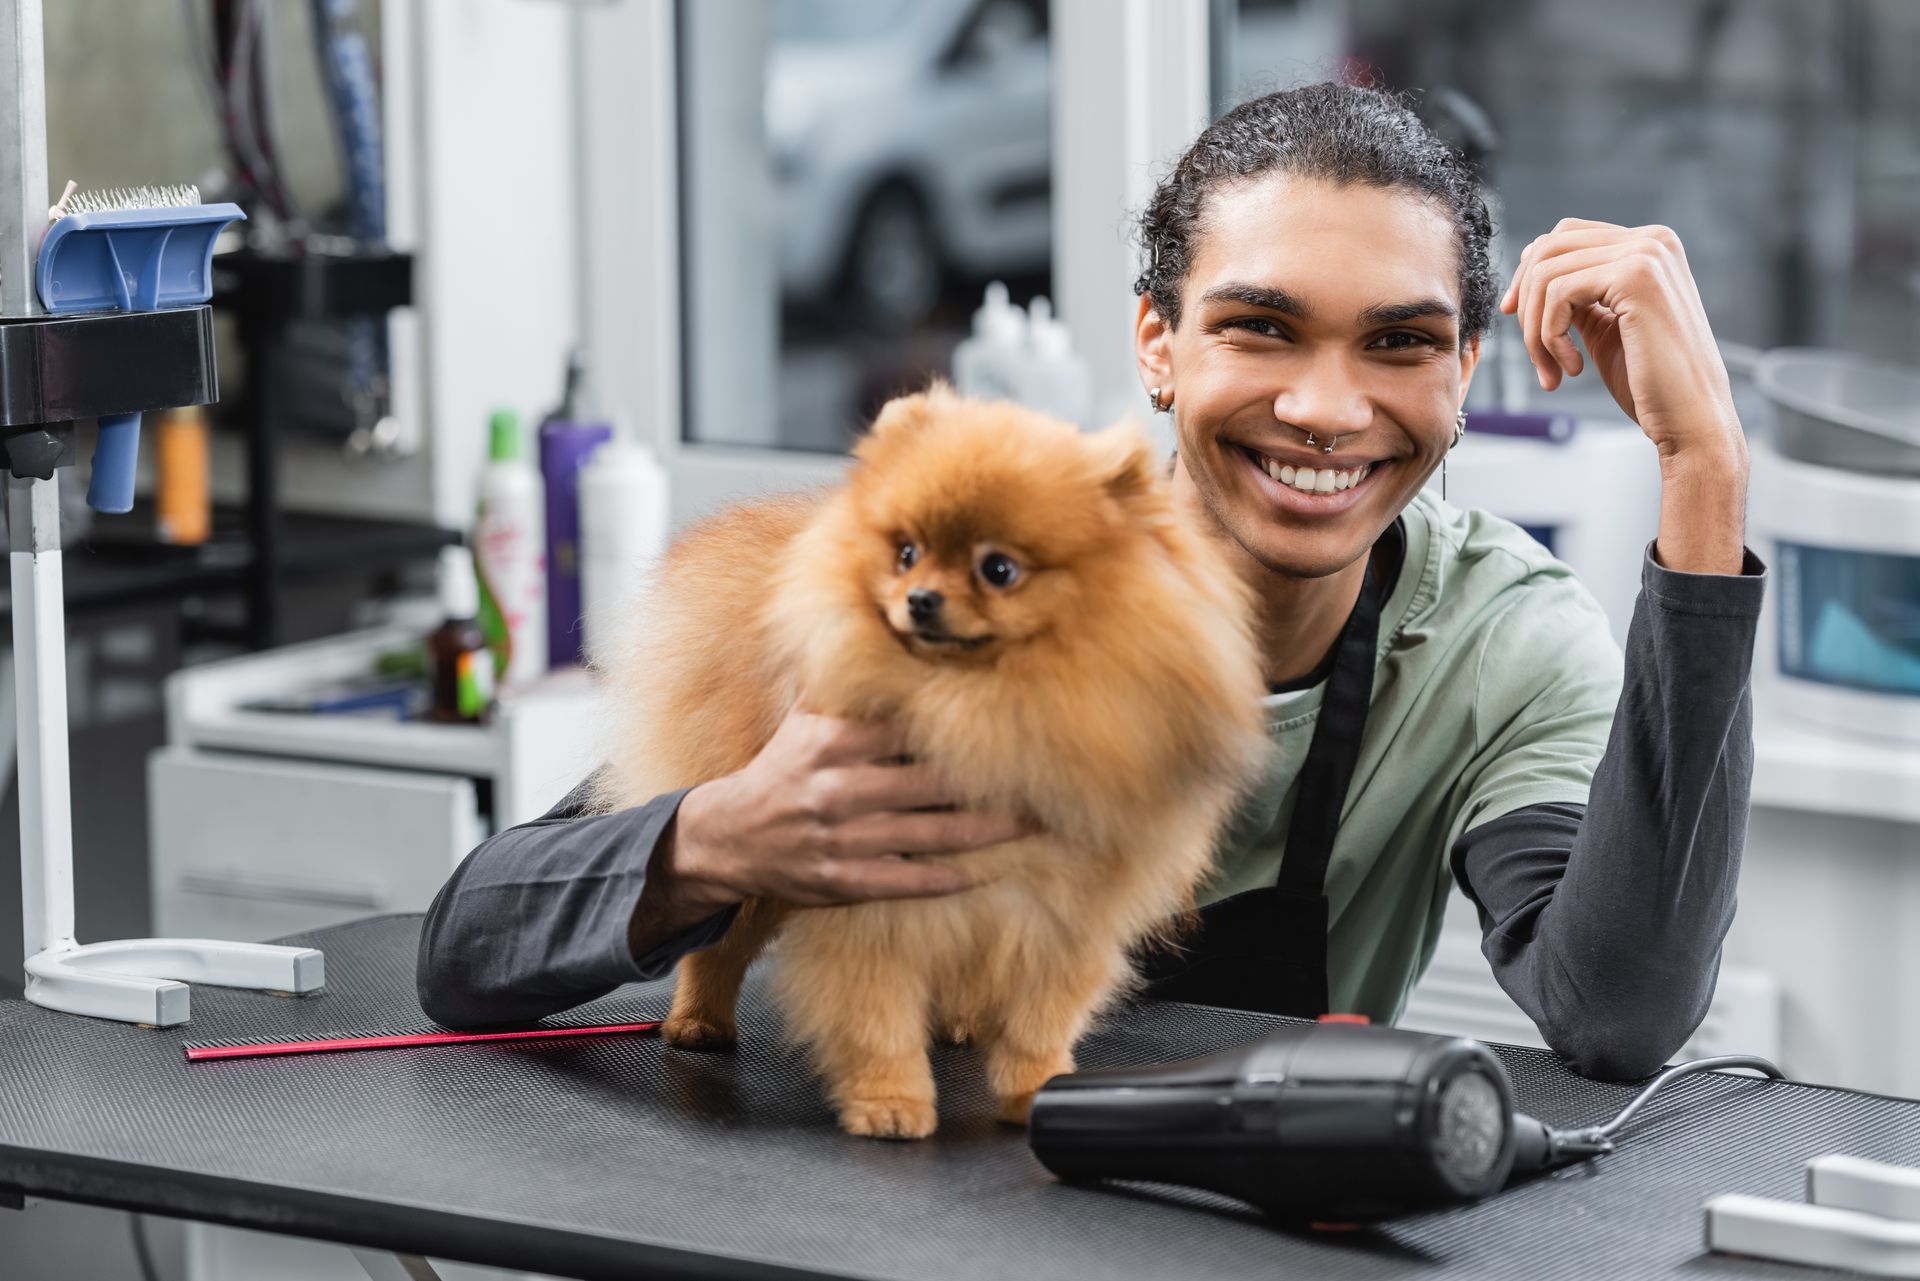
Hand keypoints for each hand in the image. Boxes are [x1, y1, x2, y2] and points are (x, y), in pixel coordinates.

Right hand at [639, 709, 1034, 938]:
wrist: (728, 837)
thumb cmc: (781, 769)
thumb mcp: (802, 717)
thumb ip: (846, 683)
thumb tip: (887, 630)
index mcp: (834, 742)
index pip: (911, 730)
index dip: (964, 731)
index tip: (1014, 726)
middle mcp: (840, 789)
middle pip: (932, 784)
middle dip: (991, 784)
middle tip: (1046, 779)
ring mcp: (844, 840)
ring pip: (930, 834)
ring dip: (987, 832)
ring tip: (1036, 823)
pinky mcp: (843, 882)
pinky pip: (906, 881)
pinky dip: (947, 878)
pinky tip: (986, 872)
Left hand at [1500, 218, 1743, 462]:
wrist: (1691, 417)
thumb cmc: (1651, 382)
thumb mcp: (1604, 326)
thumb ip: (1578, 296)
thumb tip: (1530, 274)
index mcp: (1648, 247)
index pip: (1566, 235)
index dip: (1528, 275)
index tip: (1514, 314)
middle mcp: (1651, 240)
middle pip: (1549, 250)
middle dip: (1527, 307)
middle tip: (1536, 356)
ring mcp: (1646, 254)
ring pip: (1546, 275)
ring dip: (1536, 332)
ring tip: (1553, 371)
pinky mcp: (1636, 276)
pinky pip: (1558, 294)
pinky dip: (1550, 337)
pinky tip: (1574, 368)